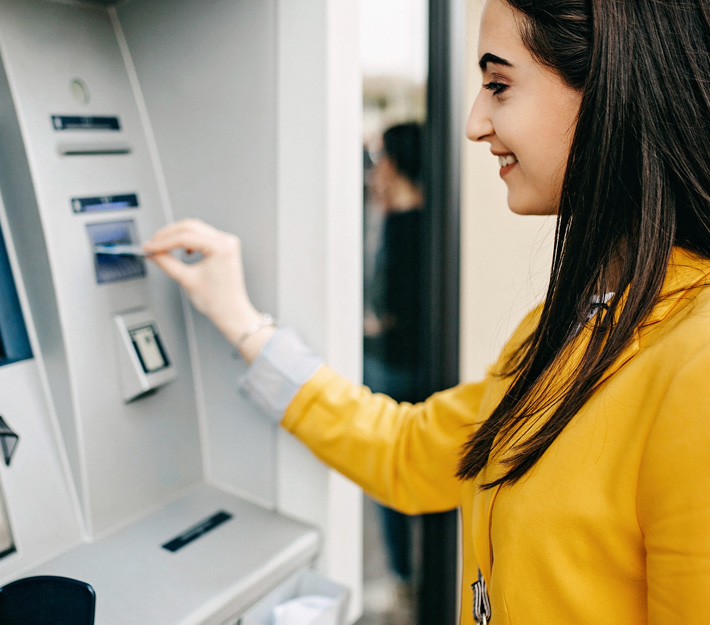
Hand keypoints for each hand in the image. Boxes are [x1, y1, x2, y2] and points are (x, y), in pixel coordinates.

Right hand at [143, 219, 274, 360]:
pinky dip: (188, 240)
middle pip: (189, 227)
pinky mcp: (224, 247)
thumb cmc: (217, 301)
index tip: (149, 247)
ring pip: (195, 229)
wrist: (232, 312)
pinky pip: (202, 236)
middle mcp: (226, 241)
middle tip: (152, 245)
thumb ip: (167, 262)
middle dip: (167, 235)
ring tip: (162, 247)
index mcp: (221, 247)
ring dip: (176, 236)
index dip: (162, 242)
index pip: (184, 237)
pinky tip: (181, 250)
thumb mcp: (187, 279)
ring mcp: (226, 242)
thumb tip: (153, 253)